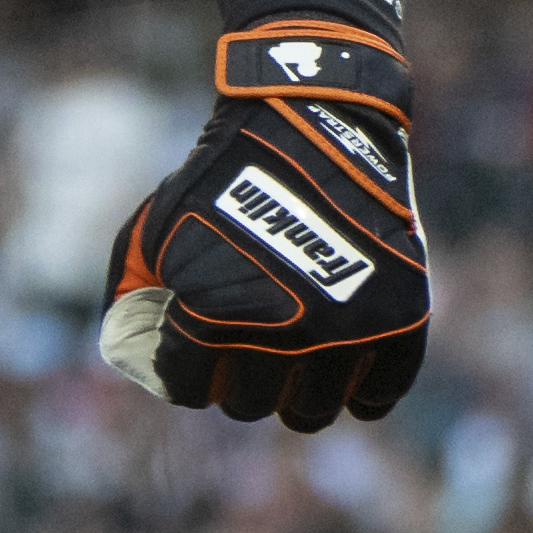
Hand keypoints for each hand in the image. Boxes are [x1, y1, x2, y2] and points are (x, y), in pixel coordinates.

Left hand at [101, 22, 429, 428]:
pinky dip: (362, 392)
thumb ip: (132, 293)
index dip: (184, 363)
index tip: (193, 338)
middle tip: (244, 342)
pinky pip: (380, 395)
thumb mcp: (153, 227)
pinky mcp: (401, 319)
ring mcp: (348, 331)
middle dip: (235, 376)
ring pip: (310, 413)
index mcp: (217, 317)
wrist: (313, 118)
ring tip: (292, 361)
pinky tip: (344, 373)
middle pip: (247, 405)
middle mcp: (285, 335)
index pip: (189, 388)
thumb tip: (132, 354)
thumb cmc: (224, 175)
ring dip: (293, 393)